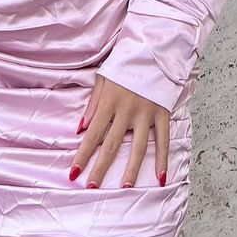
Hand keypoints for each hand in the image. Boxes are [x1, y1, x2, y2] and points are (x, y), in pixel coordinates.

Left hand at [69, 74, 168, 188]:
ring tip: (124, 187)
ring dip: (131, 169)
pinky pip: (163, 140)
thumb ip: (93, 104)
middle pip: (112, 145)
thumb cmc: (124, 63)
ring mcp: (146, 112)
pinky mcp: (162, 112)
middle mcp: (127, 110)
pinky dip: (163, 159)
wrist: (153, 48)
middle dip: (100, 168)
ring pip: (138, 147)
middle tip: (92, 188)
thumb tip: (80, 129)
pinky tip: (161, 177)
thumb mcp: (103, 78)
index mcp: (109, 101)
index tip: (74, 173)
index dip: (82, 155)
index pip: (93, 134)